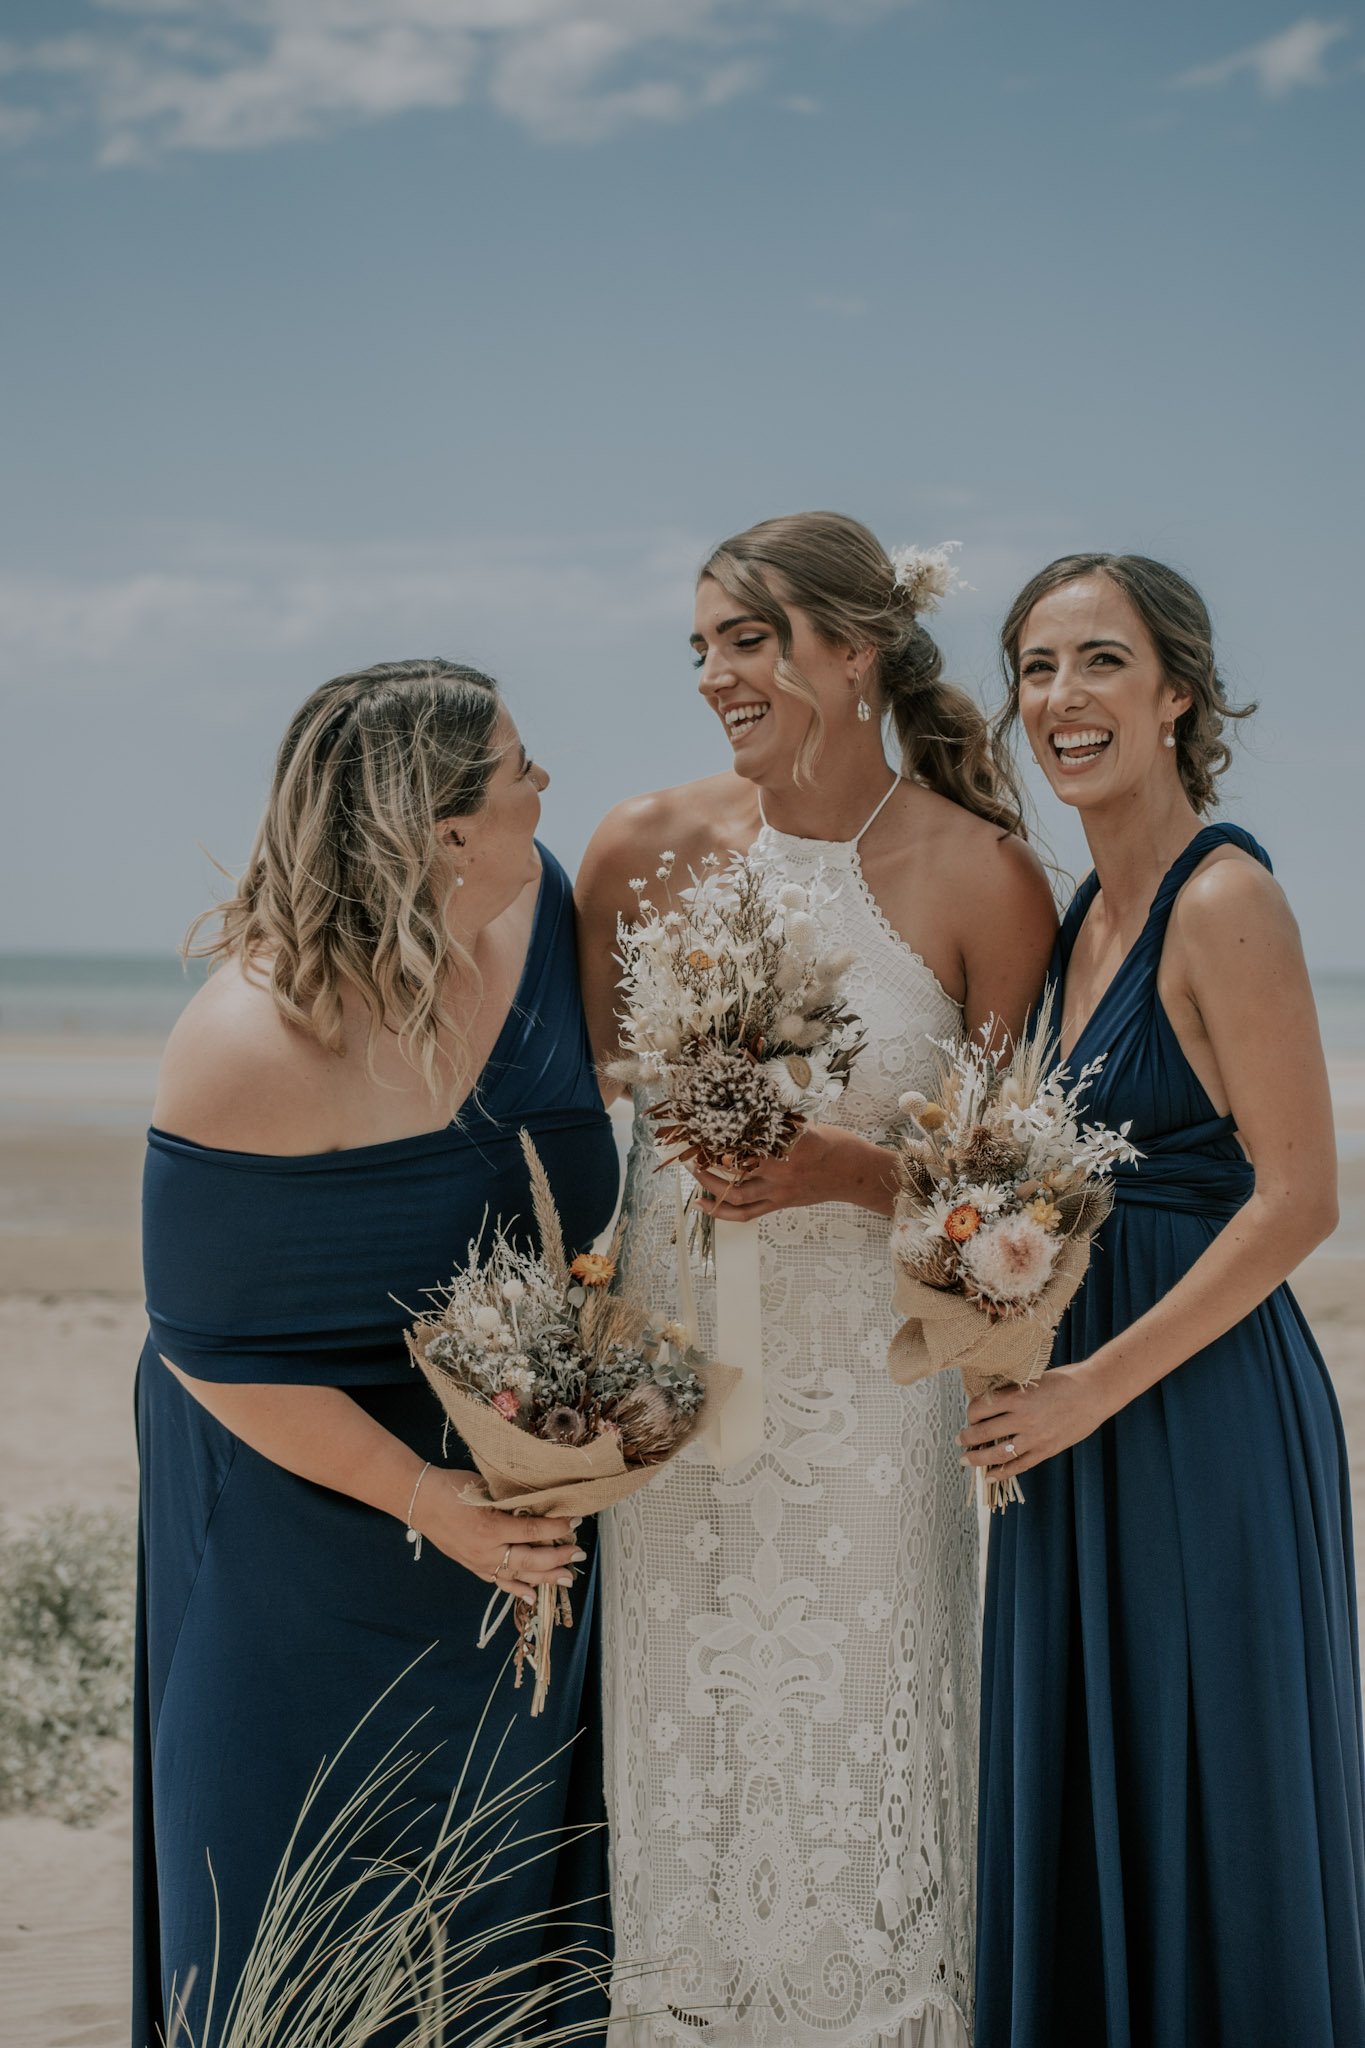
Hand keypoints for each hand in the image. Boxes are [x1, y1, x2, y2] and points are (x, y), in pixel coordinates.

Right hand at [414, 1470, 585, 1601]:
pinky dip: (517, 1589)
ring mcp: (479, 1562)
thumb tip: (540, 1505)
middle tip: (579, 1555)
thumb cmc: (452, 1487)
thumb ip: (511, 1501)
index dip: (558, 1527)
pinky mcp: (472, 1566)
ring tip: (566, 1578)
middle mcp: (487, 1551)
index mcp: (492, 1527)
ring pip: (519, 1576)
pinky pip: (499, 1582)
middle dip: (559, 1558)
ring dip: (545, 1577)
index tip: (576, 1521)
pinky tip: (532, 1594)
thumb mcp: (485, 1488)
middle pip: (531, 1560)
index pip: (534, 1532)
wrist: (419, 1500)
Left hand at [689, 1125, 897, 1221]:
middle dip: (709, 1155)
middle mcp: (782, 1168)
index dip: (724, 1132)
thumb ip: (781, 1121)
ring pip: (735, 1192)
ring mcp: (780, 1190)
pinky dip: (721, 1212)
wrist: (856, 1174)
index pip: (748, 1137)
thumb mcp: (809, 1124)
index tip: (706, 1124)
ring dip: (708, 1182)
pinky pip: (745, 1213)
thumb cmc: (836, 1144)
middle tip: (693, 1145)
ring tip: (693, 1169)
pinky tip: (702, 1204)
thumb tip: (753, 1105)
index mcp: (790, 1143)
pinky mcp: (780, 1204)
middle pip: (735, 1164)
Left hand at [958, 1365, 1110, 1483]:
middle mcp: (1022, 1418)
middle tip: (960, 1440)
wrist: (1095, 1392)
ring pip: (997, 1454)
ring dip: (977, 1459)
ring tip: (966, 1460)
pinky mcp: (1046, 1450)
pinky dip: (1001, 1473)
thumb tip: (988, 1402)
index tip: (970, 1415)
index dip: (970, 1413)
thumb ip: (1011, 1392)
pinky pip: (1018, 1466)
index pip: (979, 1408)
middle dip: (967, 1438)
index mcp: (1017, 1396)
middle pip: (983, 1432)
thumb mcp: (1032, 1379)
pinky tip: (989, 1476)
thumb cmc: (1064, 1380)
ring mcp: (1034, 1437)